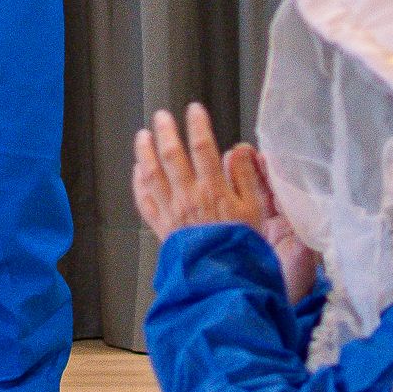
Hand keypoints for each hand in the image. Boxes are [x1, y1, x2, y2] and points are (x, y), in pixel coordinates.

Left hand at [132, 107, 322, 304]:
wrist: (224, 281)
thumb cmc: (242, 248)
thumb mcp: (255, 210)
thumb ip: (245, 176)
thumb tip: (238, 149)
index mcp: (213, 190)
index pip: (203, 147)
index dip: (198, 125)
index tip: (194, 110)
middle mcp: (188, 197)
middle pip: (172, 156)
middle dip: (165, 131)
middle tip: (162, 116)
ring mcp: (171, 212)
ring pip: (151, 175)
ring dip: (144, 152)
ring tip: (142, 135)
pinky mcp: (162, 227)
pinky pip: (144, 201)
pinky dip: (138, 184)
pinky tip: (137, 171)